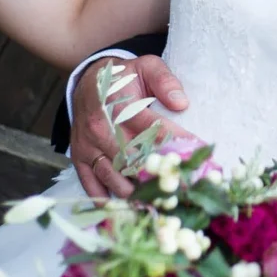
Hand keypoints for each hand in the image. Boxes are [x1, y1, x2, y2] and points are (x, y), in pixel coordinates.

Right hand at [70, 55, 191, 198]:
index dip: (175, 143)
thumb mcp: (146, 67)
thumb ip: (165, 80)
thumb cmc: (124, 77)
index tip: (197, 156)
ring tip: (159, 203)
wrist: (87, 81)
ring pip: (113, 175)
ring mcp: (88, 145)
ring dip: (136, 192)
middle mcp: (100, 127)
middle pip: (132, 158)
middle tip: (181, 188)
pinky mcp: (79, 158)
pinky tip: (126, 210)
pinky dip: (107, 199)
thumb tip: (182, 103)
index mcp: (119, 104)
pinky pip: (91, 183)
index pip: (152, 129)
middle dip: (157, 175)